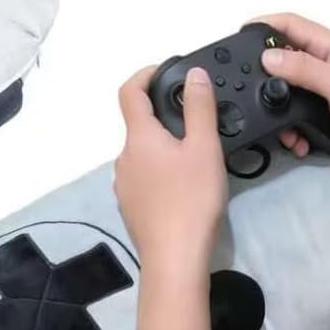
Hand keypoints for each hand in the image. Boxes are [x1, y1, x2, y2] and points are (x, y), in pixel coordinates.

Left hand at [114, 64, 227, 276]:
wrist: (174, 259)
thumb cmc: (191, 200)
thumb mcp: (205, 148)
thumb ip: (199, 108)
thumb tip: (193, 74)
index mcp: (139, 137)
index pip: (129, 91)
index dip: (145, 74)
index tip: (166, 70)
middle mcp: (124, 158)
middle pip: (140, 126)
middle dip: (165, 118)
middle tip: (198, 122)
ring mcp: (124, 186)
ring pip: (143, 154)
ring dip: (165, 148)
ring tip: (197, 157)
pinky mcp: (131, 208)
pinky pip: (145, 179)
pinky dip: (161, 173)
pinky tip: (184, 187)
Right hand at [250, 12, 329, 171]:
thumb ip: (303, 69)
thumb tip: (266, 57)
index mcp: (329, 48)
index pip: (290, 26)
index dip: (264, 25)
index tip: (237, 36)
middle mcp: (322, 68)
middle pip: (281, 62)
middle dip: (262, 77)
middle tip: (243, 91)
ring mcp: (320, 95)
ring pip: (283, 97)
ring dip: (276, 113)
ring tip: (280, 129)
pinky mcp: (319, 120)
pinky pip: (293, 122)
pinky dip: (290, 133)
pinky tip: (297, 144)